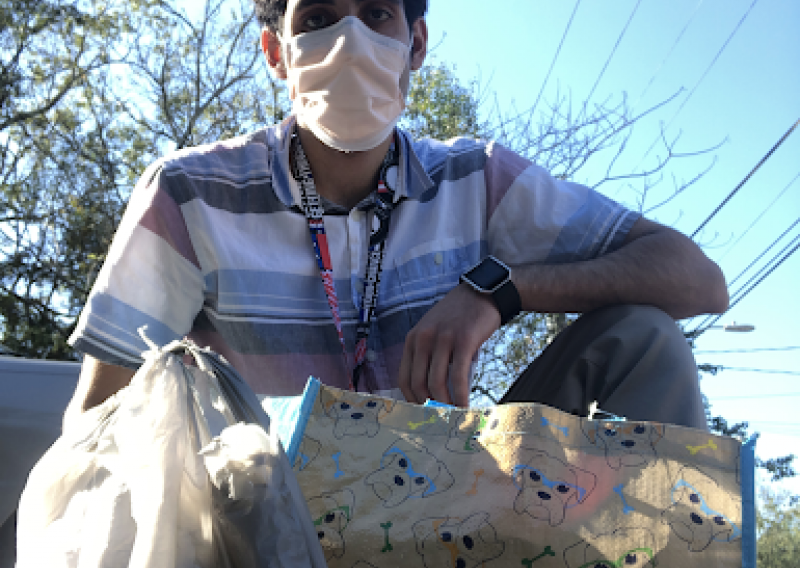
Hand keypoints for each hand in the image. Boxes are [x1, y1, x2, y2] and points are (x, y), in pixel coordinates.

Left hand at [398, 283, 500, 406]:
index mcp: (413, 339)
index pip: (404, 378)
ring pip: (436, 383)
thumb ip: (428, 356)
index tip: (422, 412)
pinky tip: (465, 406)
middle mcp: (423, 339)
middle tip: (439, 419)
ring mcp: (442, 339)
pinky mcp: (463, 342)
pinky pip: (458, 377)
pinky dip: (461, 396)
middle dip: (428, 406)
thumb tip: (431, 392)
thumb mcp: (433, 332)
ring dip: (444, 404)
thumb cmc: (458, 317)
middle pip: (418, 384)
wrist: (482, 294)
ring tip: (453, 415)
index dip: (412, 400)